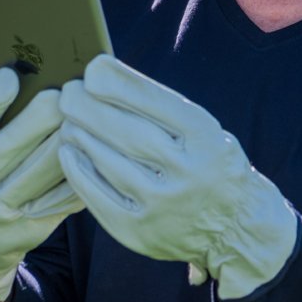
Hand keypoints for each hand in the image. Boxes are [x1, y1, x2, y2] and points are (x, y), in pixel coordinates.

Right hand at [0, 66, 82, 301]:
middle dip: (38, 118)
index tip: (12, 74)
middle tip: (62, 93)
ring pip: (39, 174)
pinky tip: (91, 151)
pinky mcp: (28, 228)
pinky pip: (59, 199)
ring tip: (82, 116)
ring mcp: (0, 212)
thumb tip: (23, 80)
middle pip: (8, 147)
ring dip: (63, 142)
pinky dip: (77, 174)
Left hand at [57, 54, 298, 299]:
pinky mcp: (140, 232)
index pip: (157, 103)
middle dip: (90, 107)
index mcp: (207, 140)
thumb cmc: (209, 165)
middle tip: (70, 92)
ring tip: (67, 119)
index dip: (119, 84)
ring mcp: (163, 206)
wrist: (234, 229)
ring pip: (109, 162)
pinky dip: (78, 171)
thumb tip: (103, 75)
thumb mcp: (205, 131)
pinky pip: (98, 196)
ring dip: (81, 135)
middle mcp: (188, 173)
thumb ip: (162, 109)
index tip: (93, 69)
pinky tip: (69, 151)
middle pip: (127, 132)